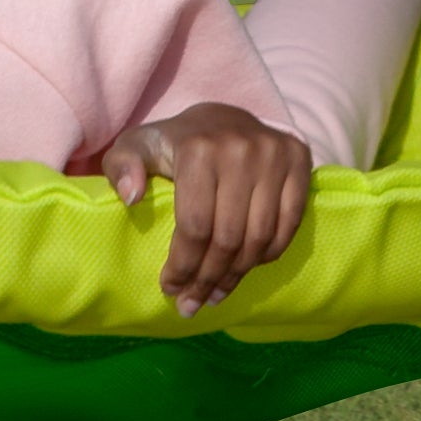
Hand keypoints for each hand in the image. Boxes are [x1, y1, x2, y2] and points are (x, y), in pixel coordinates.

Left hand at [100, 101, 312, 314]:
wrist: (223, 117)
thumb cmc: (175, 142)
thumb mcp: (136, 146)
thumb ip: (121, 166)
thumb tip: (131, 197)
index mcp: (199, 148)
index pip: (195, 225)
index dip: (183, 265)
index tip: (170, 288)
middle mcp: (241, 150)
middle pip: (228, 237)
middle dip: (207, 279)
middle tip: (192, 303)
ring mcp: (275, 155)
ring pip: (260, 237)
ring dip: (237, 275)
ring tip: (216, 295)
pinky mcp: (299, 160)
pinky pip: (289, 224)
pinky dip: (268, 254)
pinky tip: (246, 268)